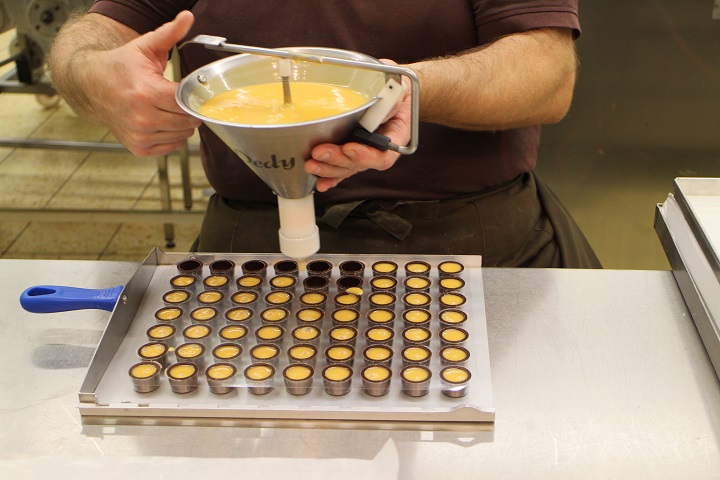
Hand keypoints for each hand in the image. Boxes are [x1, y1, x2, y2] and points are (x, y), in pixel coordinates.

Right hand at [86, 11, 201, 155]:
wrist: (92, 84)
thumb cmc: (120, 66)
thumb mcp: (145, 46)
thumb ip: (169, 33)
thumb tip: (187, 17)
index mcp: (146, 93)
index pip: (186, 103)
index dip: (193, 96)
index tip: (191, 90)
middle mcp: (141, 118)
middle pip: (187, 120)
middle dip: (189, 109)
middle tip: (182, 99)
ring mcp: (139, 135)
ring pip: (182, 135)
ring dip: (182, 123)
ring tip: (169, 109)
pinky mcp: (138, 147)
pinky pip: (171, 146)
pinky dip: (172, 135)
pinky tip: (163, 121)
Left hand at [305, 60, 412, 191]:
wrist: (392, 91)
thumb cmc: (396, 89)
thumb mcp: (399, 87)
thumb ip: (392, 97)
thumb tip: (379, 104)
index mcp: (395, 137)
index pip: (383, 154)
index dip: (366, 155)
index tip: (349, 149)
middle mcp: (378, 150)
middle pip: (358, 164)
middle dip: (337, 160)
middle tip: (320, 153)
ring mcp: (363, 152)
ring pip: (346, 167)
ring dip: (328, 169)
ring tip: (312, 165)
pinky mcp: (350, 151)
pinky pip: (340, 167)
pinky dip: (329, 175)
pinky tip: (320, 182)